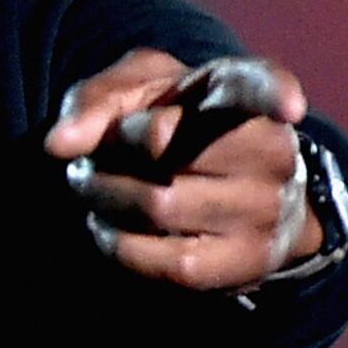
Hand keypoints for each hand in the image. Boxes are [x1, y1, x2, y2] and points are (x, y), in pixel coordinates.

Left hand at [44, 49, 318, 291]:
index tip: (290, 107)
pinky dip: (121, 244)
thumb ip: (95, 101)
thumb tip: (58, 143)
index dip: (276, 93)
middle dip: (108, 149)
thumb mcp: (136, 90)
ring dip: (105, 198)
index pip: (262, 85)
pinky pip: (169, 260)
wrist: (226, 185)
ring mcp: (264, 209)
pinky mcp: (246, 262)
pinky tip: (109, 228)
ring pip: (158, 204)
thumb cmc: (174, 123)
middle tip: (89, 157)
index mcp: (238, 91)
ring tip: (92, 189)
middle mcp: (268, 150)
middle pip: (164, 141)